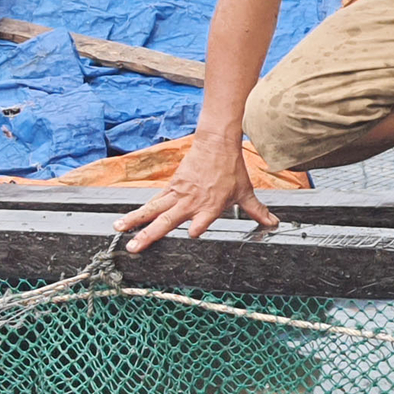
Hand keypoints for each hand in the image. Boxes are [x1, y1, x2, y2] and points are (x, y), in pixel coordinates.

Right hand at [114, 132, 276, 250]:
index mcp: (211, 206)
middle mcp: (192, 203)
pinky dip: (139, 212)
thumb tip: (274, 224)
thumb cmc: (231, 171)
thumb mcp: (246, 193)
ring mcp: (178, 195)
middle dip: (150, 235)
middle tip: (134, 248)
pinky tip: (124, 221)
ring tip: (119, 232)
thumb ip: (257, 212)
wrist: (216, 144)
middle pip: (168, 220)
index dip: (197, 227)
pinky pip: (153, 202)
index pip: (203, 220)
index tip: (191, 234)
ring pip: (153, 211)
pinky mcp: (171, 188)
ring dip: (135, 222)